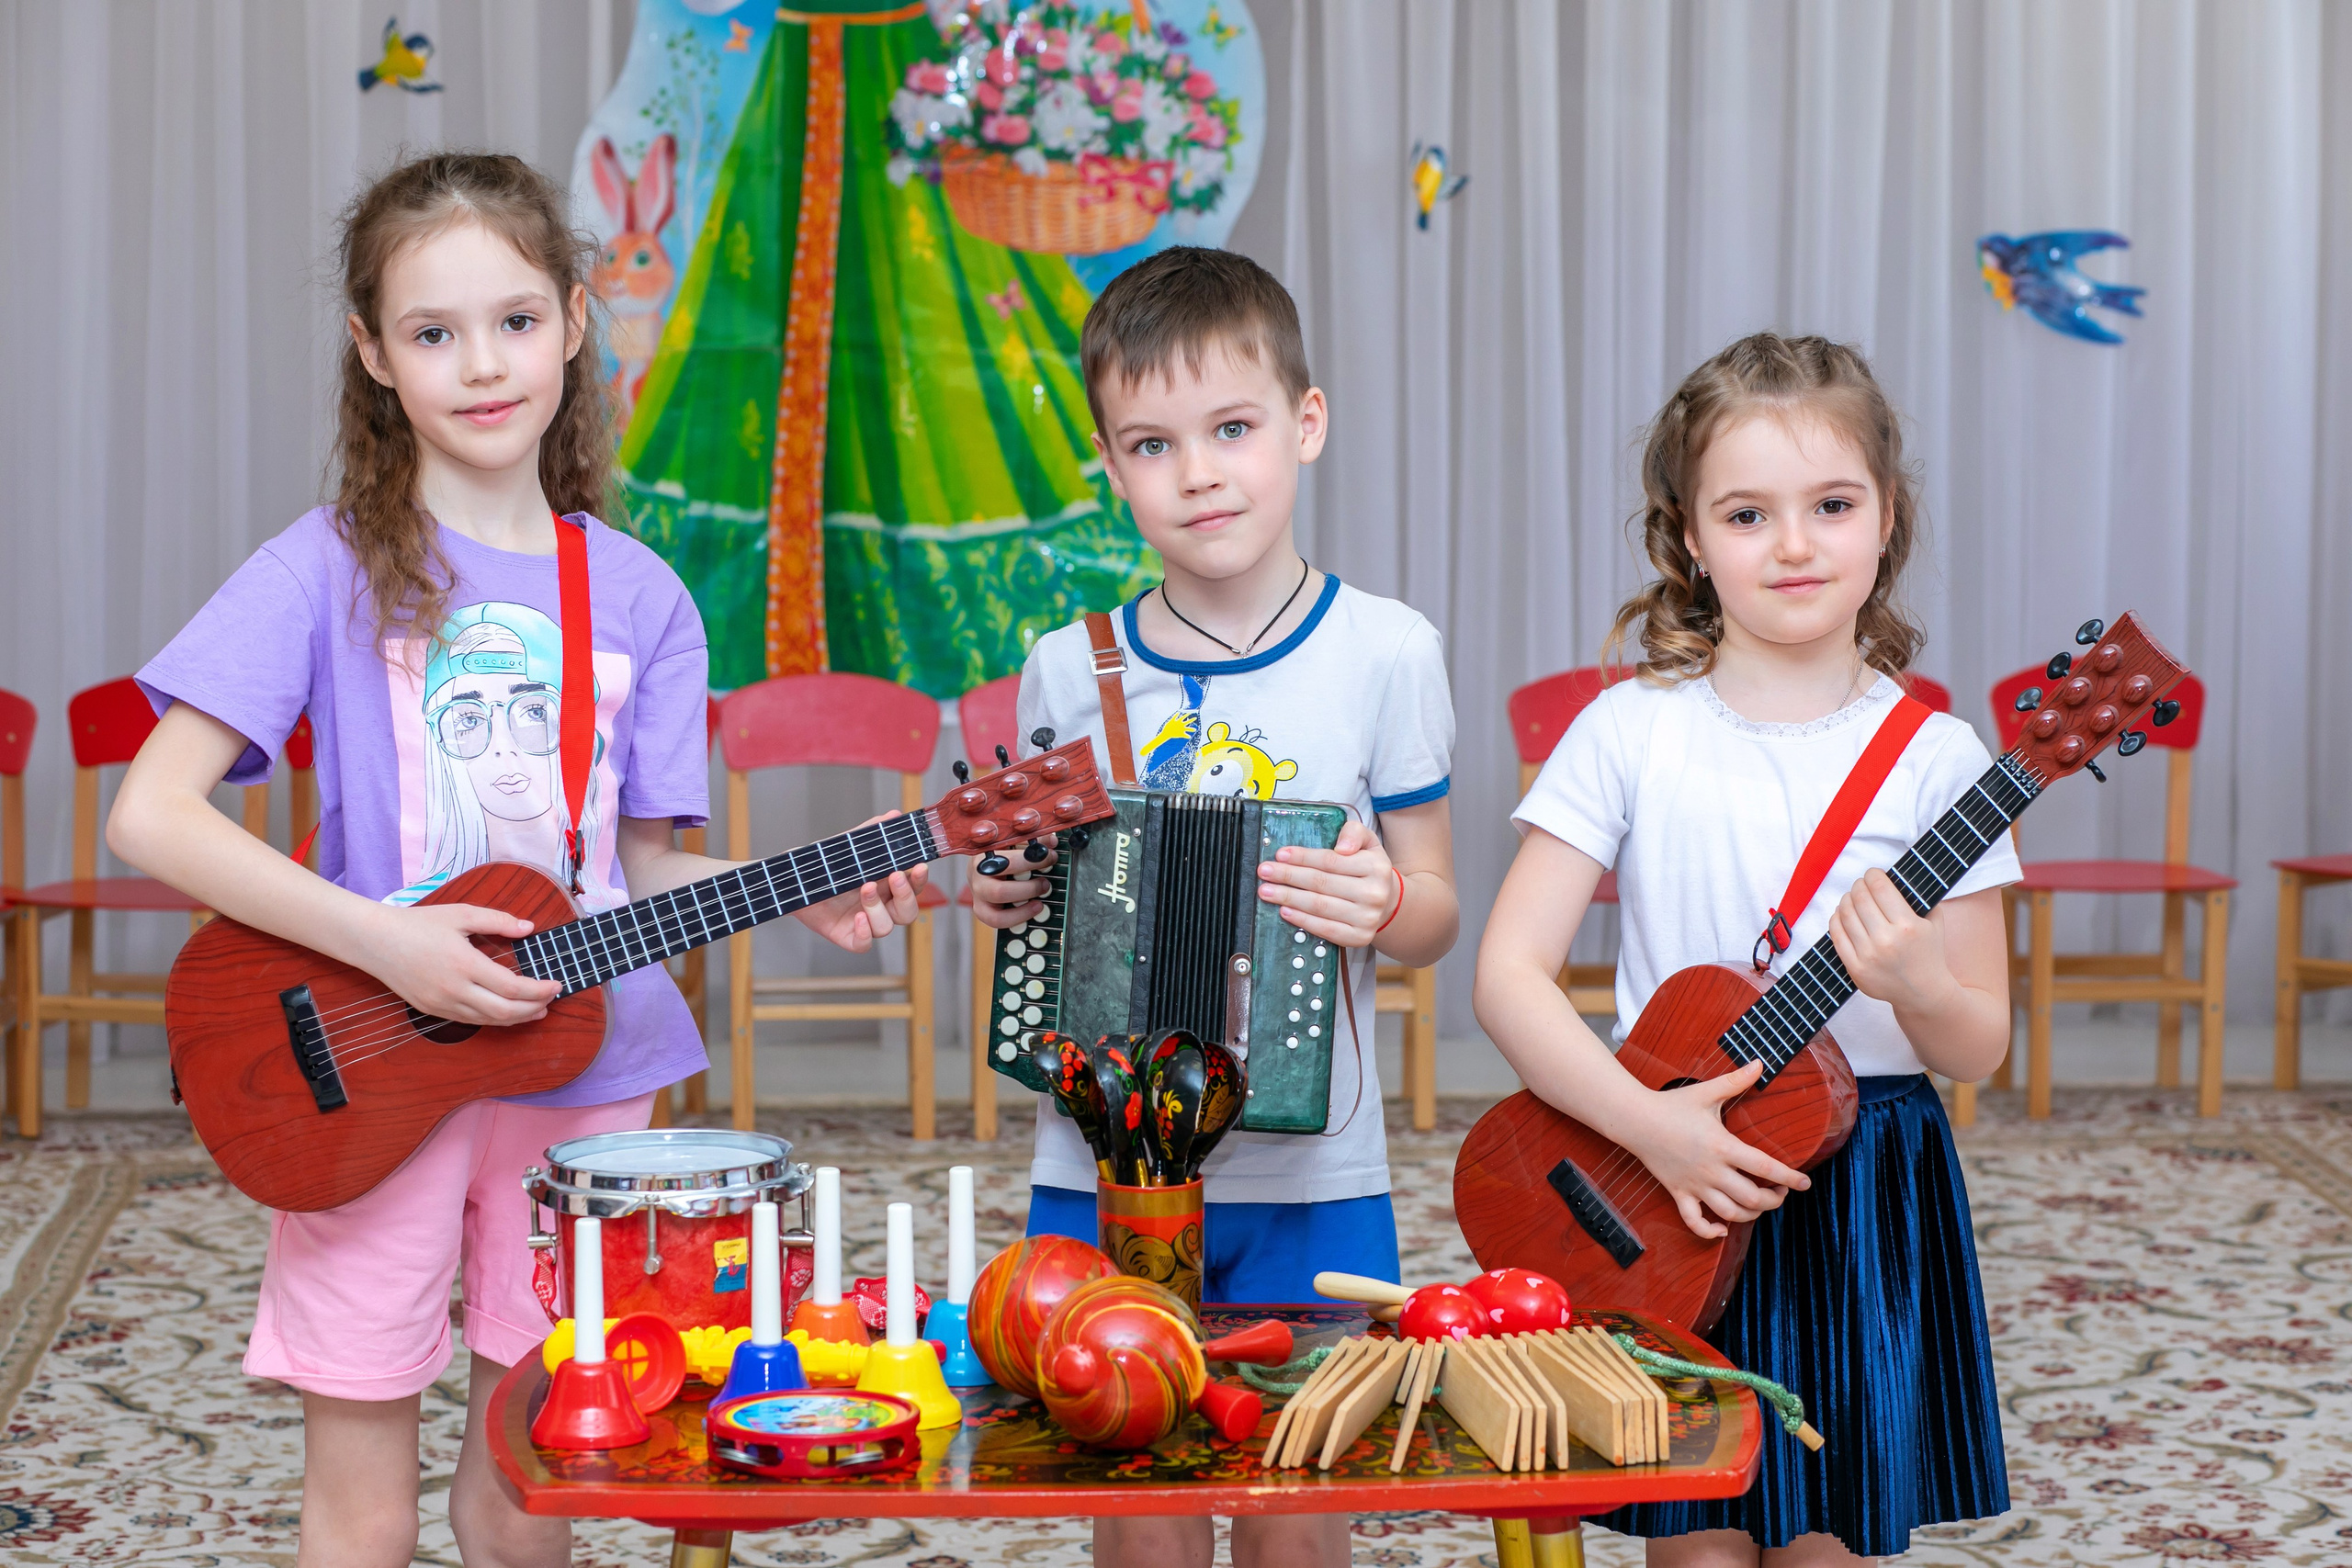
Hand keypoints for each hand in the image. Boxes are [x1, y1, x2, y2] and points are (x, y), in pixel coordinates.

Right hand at [361, 902, 560, 1026]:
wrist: (375, 940)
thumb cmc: (419, 923)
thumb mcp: (461, 913)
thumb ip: (498, 920)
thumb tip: (529, 928)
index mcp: (465, 964)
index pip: (512, 988)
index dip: (539, 990)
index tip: (557, 985)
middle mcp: (454, 990)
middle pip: (504, 1012)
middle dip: (533, 1008)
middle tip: (551, 1001)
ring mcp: (441, 1003)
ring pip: (487, 1021)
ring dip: (516, 1018)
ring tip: (536, 1010)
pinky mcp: (431, 1009)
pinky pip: (469, 1020)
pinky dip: (493, 1019)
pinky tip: (505, 1011)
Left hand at [794, 813, 929, 951]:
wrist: (793, 882)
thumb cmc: (824, 867)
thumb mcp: (846, 847)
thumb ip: (869, 833)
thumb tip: (892, 815)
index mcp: (885, 885)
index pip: (913, 887)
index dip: (919, 879)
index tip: (918, 866)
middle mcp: (879, 906)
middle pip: (908, 912)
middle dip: (905, 896)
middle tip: (894, 876)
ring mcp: (864, 923)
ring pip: (886, 927)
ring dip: (878, 909)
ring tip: (865, 889)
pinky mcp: (847, 936)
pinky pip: (864, 945)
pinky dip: (864, 933)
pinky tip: (857, 918)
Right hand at [970, 835, 1056, 929]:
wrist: (980, 865)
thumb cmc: (998, 852)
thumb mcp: (1013, 842)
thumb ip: (1031, 840)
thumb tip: (1051, 841)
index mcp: (983, 858)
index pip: (1008, 862)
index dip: (1032, 861)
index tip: (1050, 857)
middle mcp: (977, 879)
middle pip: (1000, 892)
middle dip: (1028, 890)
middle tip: (1045, 883)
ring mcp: (978, 898)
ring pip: (996, 914)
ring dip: (1023, 909)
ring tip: (1040, 901)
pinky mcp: (982, 911)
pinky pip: (998, 921)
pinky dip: (1018, 918)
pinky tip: (1033, 909)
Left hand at [1255, 820, 1399, 948]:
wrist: (1388, 902)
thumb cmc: (1369, 869)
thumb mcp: (1368, 842)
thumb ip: (1354, 832)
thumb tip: (1341, 847)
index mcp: (1375, 867)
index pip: (1330, 861)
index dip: (1302, 857)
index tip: (1280, 855)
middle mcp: (1374, 894)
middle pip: (1321, 883)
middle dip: (1288, 876)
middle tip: (1264, 872)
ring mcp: (1366, 918)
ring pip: (1319, 906)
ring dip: (1288, 898)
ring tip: (1267, 891)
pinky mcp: (1358, 938)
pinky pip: (1325, 929)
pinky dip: (1302, 920)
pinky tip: (1285, 911)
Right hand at [1620, 1060, 1811, 1238]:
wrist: (1635, 1119)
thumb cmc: (1671, 1105)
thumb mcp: (1706, 1091)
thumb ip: (1736, 1080)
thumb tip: (1759, 1064)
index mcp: (1723, 1146)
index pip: (1764, 1167)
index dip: (1789, 1178)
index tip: (1805, 1182)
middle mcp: (1711, 1170)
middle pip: (1752, 1198)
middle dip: (1773, 1200)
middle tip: (1780, 1193)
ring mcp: (1694, 1185)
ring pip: (1729, 1213)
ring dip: (1750, 1215)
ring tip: (1758, 1206)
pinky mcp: (1678, 1193)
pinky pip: (1694, 1222)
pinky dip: (1710, 1231)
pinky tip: (1723, 1229)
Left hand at [1828, 868, 1958, 1012]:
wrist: (1923, 992)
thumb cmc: (1929, 953)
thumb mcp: (1934, 922)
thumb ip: (1920, 898)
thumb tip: (1896, 877)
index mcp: (1908, 926)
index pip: (1880, 888)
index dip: (1873, 875)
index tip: (1873, 873)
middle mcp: (1886, 940)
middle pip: (1860, 898)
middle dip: (1858, 885)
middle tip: (1861, 884)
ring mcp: (1868, 955)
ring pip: (1845, 914)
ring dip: (1846, 900)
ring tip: (1851, 898)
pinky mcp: (1855, 968)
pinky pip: (1836, 935)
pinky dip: (1836, 919)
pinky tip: (1841, 914)